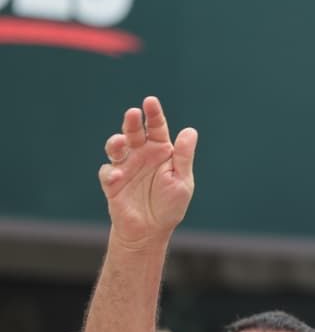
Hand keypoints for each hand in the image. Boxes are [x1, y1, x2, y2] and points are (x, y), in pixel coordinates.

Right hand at [98, 96, 197, 247]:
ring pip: (116, 147)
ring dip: (116, 142)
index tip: (150, 101)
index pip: (156, 128)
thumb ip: (182, 157)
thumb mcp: (181, 181)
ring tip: (121, 142)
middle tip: (133, 113)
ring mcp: (125, 166)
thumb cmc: (169, 205)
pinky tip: (118, 176)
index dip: (153, 114)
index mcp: (160, 151)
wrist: (151, 230)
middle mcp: (141, 154)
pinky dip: (111, 172)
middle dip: (132, 122)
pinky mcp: (112, 181)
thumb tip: (190, 131)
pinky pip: (108, 172)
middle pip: (134, 132)